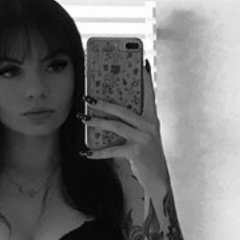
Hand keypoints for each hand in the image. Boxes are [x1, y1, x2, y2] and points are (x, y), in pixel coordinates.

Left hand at [80, 62, 168, 187]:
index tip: (142, 61)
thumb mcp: (142, 134)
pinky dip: (97, 152)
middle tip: (87, 97)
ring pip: (116, 126)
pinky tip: (85, 152)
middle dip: (104, 102)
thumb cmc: (146, 153)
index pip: (150, 93)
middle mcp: (150, 125)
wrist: (158, 178)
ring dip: (96, 122)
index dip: (146, 78)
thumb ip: (131, 122)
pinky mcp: (136, 152)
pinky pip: (112, 150)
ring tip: (82, 118)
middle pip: (124, 109)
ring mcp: (144, 139)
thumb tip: (106, 109)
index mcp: (152, 118)